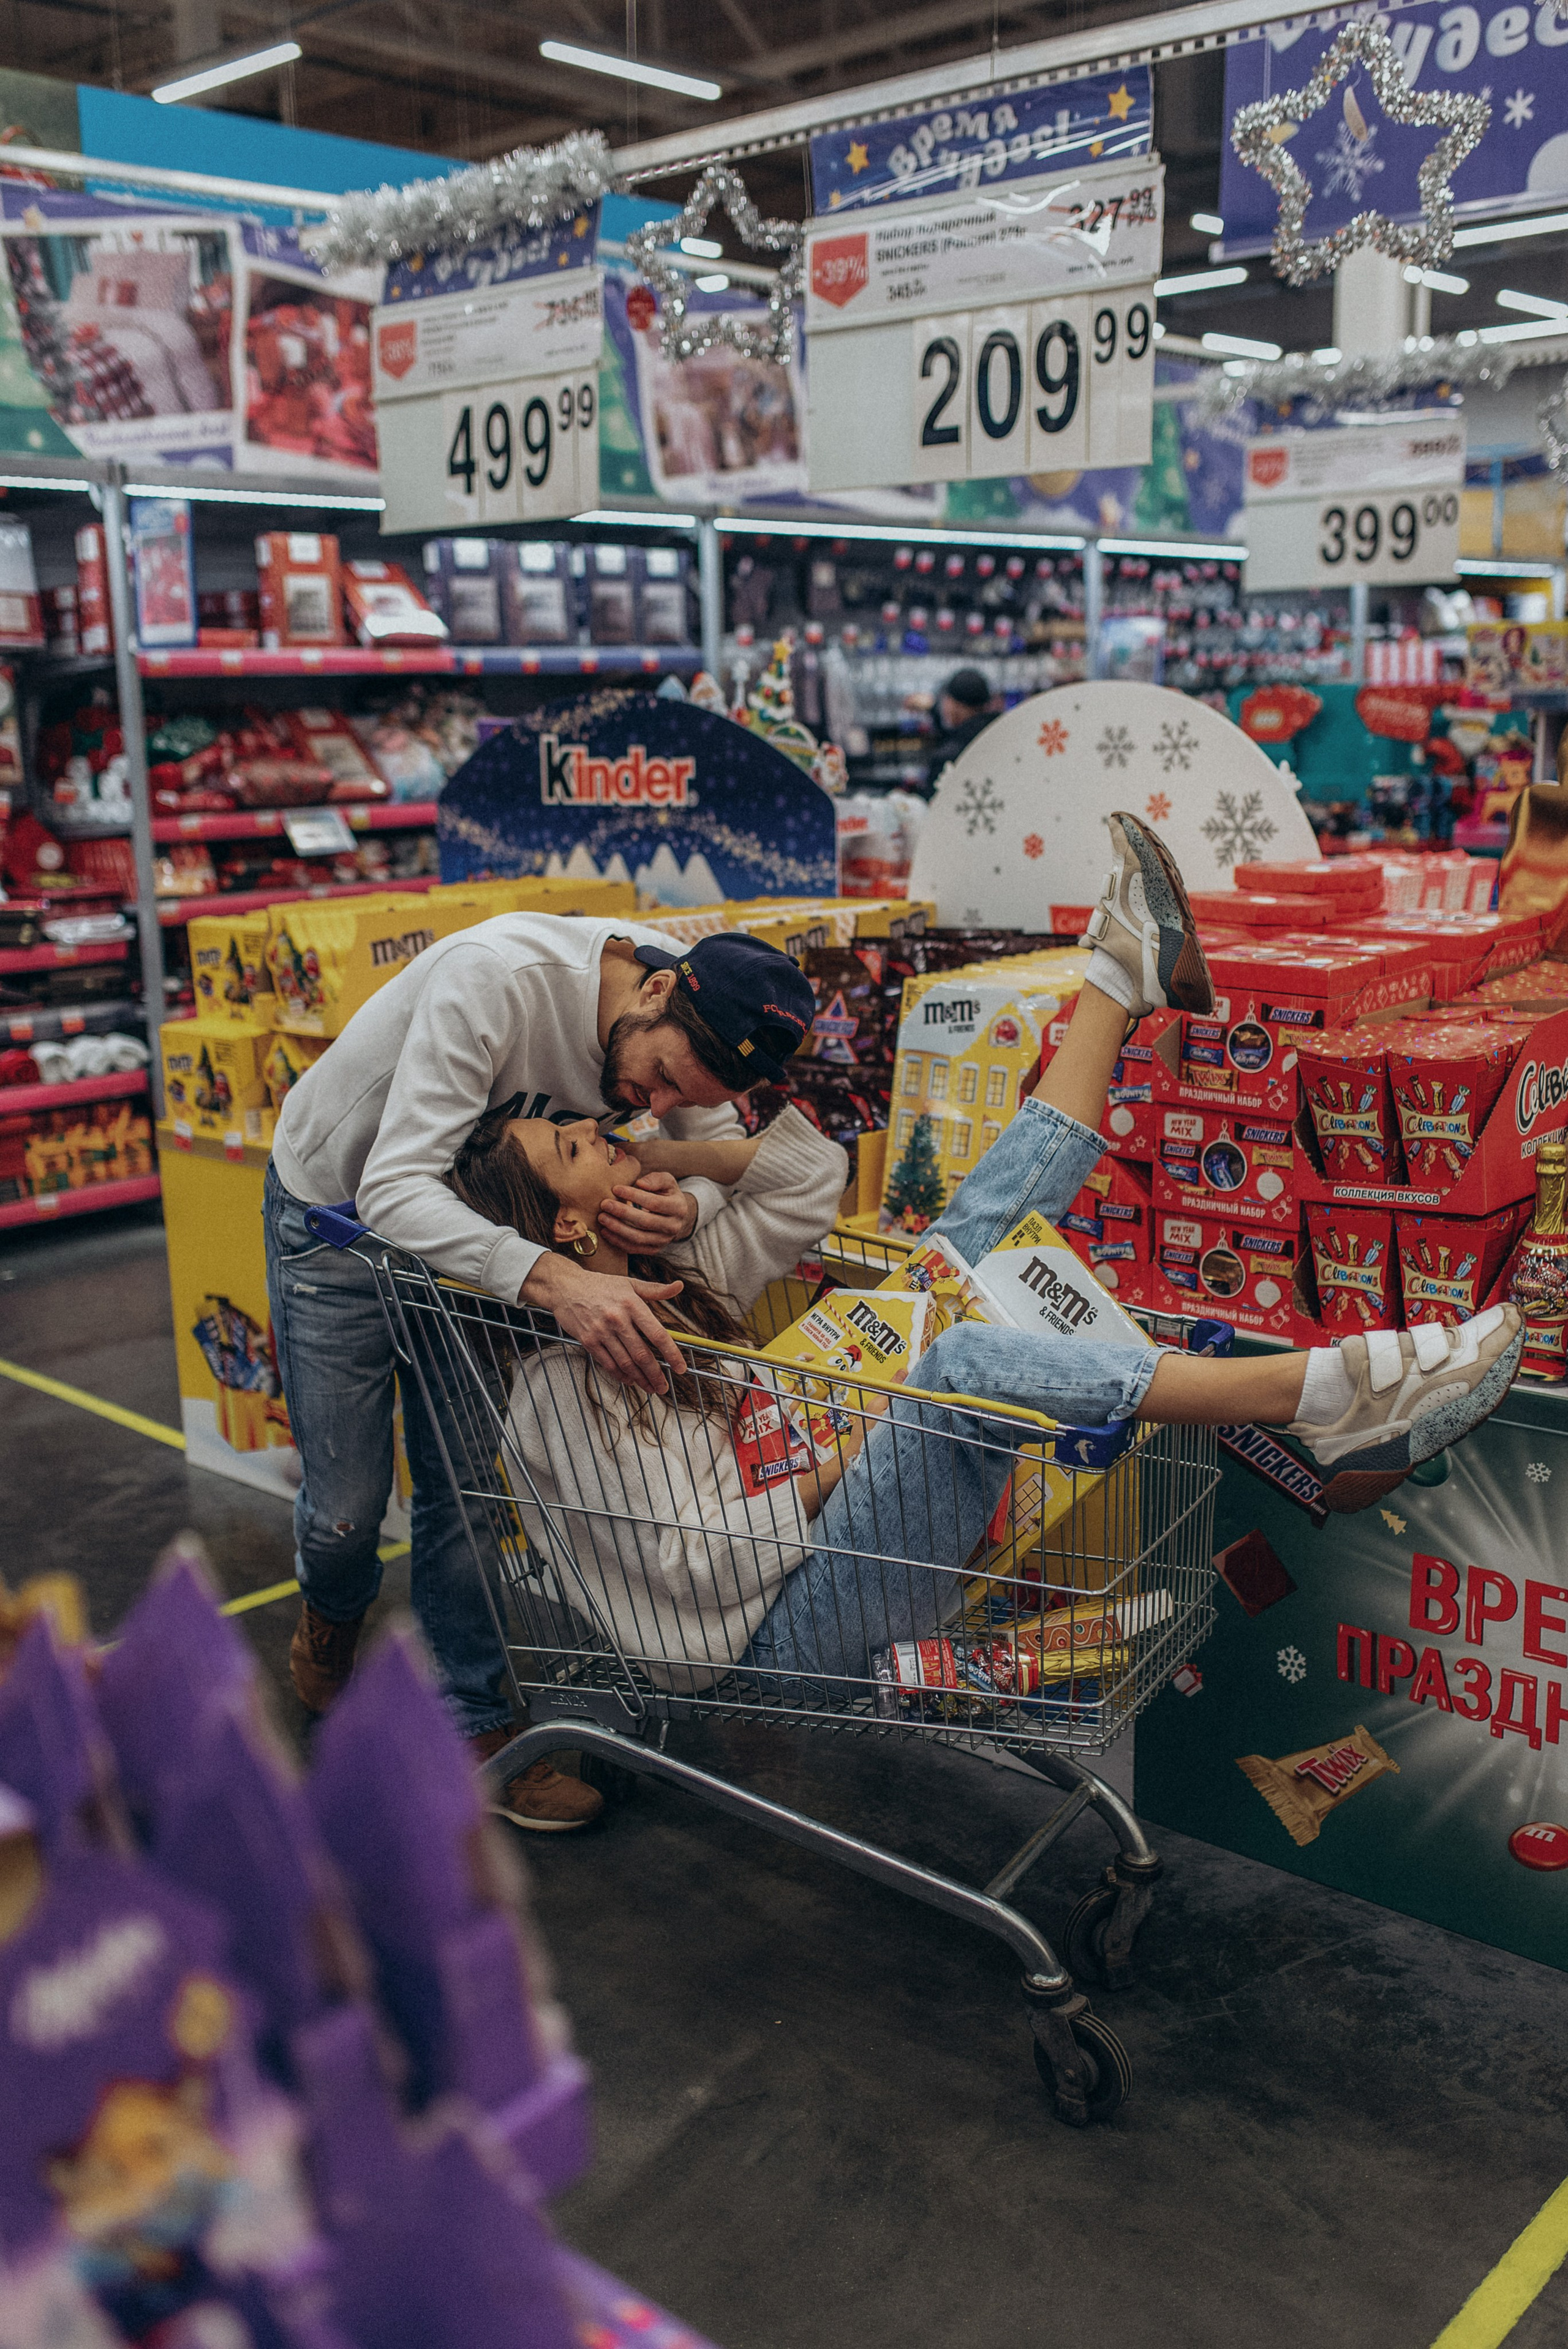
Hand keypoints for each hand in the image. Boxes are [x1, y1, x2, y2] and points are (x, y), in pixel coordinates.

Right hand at [520, 1252, 686, 1394]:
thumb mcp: (630, 1283)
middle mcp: (617, 1319)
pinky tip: (629, 1380)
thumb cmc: (600, 1285)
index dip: (671, 1354)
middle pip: (642, 1354)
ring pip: (625, 1362)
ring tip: (650, 1387)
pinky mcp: (588, 1341)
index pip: (657, 1334)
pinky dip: (620, 1375)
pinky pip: (607, 1363)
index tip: (680, 1367)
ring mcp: (601, 1332)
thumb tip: (679, 1287)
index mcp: (632, 1304)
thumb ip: (656, 1290)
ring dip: (640, 1379)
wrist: (565, 1287)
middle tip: (664, 1386)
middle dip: (655, 1374)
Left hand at [597, 1169, 698, 1254]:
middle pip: (645, 1222)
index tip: (615, 1188)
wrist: (675, 1216)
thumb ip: (656, 1179)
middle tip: (605, 1204)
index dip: (634, 1196)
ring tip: (602, 1218)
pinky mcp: (654, 1250)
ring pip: (638, 1238)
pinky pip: (634, 1248)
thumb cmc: (666, 1194)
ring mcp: (664, 1241)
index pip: (654, 1203)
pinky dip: (618, 1241)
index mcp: (678, 1208)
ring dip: (617, 1229)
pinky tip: (605, 1231)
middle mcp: (673, 1227)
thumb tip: (640, 1183)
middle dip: (622, 1212)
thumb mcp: (667, 1181)